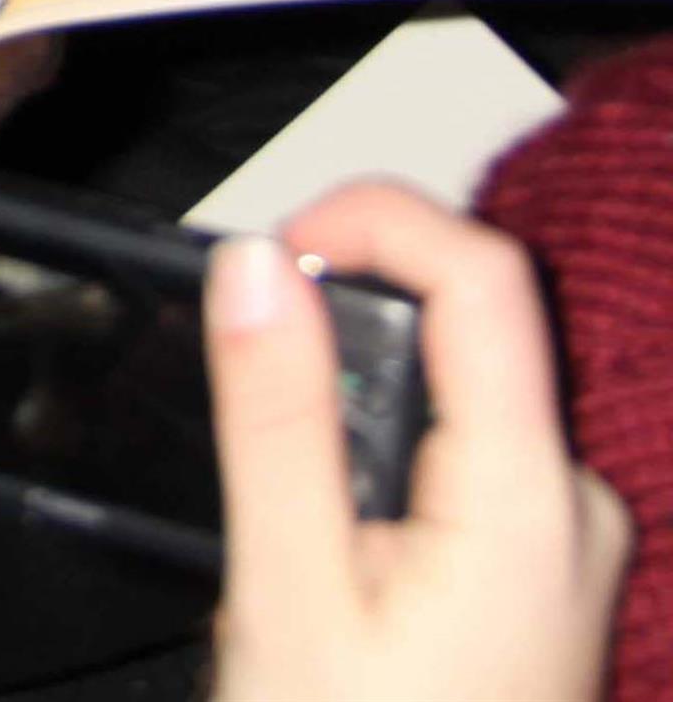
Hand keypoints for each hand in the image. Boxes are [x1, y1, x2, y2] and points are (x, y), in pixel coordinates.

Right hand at [207, 181, 627, 701]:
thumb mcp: (287, 586)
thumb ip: (275, 415)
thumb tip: (258, 265)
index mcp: (525, 500)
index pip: (482, 279)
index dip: (375, 217)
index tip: (269, 239)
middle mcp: (569, 509)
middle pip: (471, 326)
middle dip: (345, 304)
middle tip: (234, 348)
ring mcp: (562, 546)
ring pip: (457, 393)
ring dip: (355, 385)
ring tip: (266, 471)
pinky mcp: (536, 573)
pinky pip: (462, 455)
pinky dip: (377, 445)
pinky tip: (313, 521)